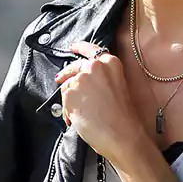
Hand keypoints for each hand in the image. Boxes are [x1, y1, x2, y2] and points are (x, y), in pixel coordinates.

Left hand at [56, 42, 147, 166]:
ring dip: (70, 100)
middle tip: (60, 79)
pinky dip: (68, 111)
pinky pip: (63, 101)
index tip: (72, 47)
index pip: (90, 49)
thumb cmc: (122, 117)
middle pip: (74, 67)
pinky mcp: (70, 93)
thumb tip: (83, 80)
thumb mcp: (117, 88)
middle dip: (67, 74)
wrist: (120, 134)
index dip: (79, 47)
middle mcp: (95, 66)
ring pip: (67, 86)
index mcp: (111, 63)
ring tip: (82, 115)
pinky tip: (78, 119)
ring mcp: (81, 79)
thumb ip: (101, 78)